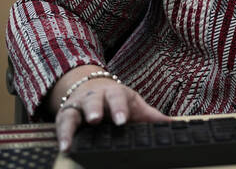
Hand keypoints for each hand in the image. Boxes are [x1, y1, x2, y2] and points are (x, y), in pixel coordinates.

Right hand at [50, 66, 168, 151]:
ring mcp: (78, 105)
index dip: (119, 108)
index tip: (122, 120)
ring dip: (71, 125)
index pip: (118, 97)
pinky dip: (62, 135)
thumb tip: (174, 124)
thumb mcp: (134, 105)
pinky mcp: (65, 115)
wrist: (93, 87)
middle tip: (95, 119)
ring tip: (70, 141)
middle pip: (94, 100)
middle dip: (94, 109)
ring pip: (73, 111)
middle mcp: (95, 97)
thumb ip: (151, 117)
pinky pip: (62, 124)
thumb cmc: (117, 101)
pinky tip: (64, 147)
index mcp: (115, 93)